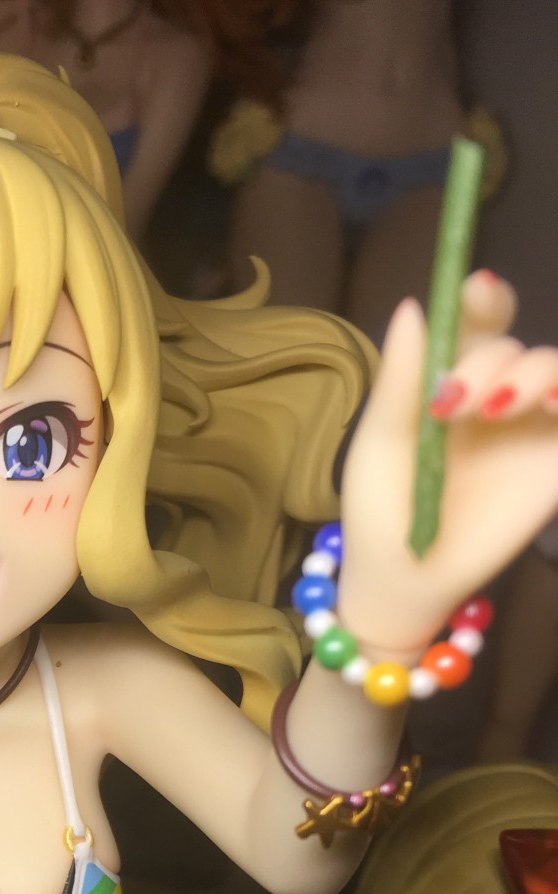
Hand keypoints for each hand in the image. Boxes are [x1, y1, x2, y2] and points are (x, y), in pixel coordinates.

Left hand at [339, 273, 557, 654]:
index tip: (475, 289)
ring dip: (529, 374)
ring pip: (552, 367)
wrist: (403, 577)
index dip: (484, 297)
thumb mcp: (383, 440)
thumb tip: (412, 303)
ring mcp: (529, 426)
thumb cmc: (380, 509)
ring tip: (496, 407)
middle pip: (514, 344)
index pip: (479, 321)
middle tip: (450, 404)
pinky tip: (550, 402)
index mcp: (450, 378)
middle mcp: (495, 394)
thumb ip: (401, 376)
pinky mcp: (554, 460)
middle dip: (488, 361)